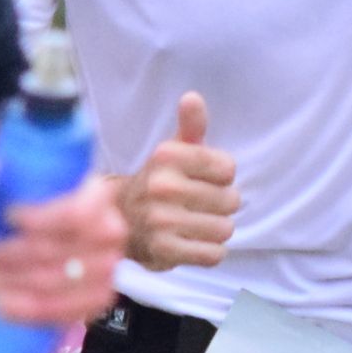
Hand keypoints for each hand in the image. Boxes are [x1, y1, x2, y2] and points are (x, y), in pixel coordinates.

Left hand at [0, 177, 126, 325]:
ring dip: (12, 283)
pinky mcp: (98, 301)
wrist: (58, 230)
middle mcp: (112, 234)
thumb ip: (6, 166)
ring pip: (55, 284)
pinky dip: (26, 311)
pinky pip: (62, 313)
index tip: (6, 215)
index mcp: (99, 196)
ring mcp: (108, 271)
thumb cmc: (40, 199)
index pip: (76, 214)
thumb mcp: (25, 174)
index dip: (41, 219)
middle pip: (57, 253)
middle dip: (11, 256)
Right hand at [120, 91, 237, 269]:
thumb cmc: (159, 182)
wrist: (120, 220)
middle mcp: (162, 186)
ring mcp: (161, 220)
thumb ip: (191, 125)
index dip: (222, 177)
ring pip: (225, 229)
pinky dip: (209, 252)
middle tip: (200, 206)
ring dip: (217, 230)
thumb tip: (193, 97)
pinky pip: (213, 255)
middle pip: (231, 200)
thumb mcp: (174, 151)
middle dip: (222, 205)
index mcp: (167, 156)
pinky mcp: (164, 251)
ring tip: (197, 224)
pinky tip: (193, 243)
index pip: (228, 169)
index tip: (203, 179)